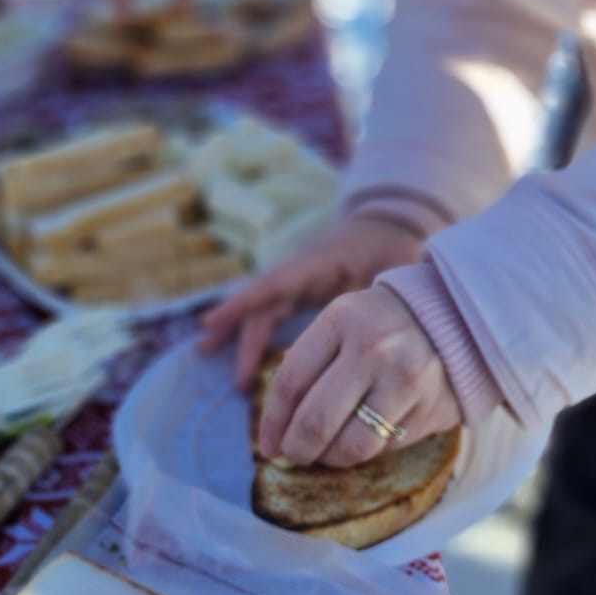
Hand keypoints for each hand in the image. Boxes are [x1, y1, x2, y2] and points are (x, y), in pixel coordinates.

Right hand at [198, 214, 423, 388]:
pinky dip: (252, 333)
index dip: (241, 303)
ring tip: (204, 350)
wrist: (385, 226)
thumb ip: (380, 287)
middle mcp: (298, 272)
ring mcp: (296, 282)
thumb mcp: (391, 264)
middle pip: (261, 304)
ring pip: (260, 310)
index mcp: (316, 263)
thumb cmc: (390, 246)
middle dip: (238, 333)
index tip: (209, 321)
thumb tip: (372, 312)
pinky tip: (237, 353)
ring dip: (235, 332)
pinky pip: (270, 313)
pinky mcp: (300, 292)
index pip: (272, 283)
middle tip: (224, 368)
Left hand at [257, 284, 460, 466]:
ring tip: (327, 452)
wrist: (458, 317)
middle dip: (297, 450)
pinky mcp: (431, 408)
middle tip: (293, 456)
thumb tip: (277, 429)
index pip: (290, 382)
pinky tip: (367, 435)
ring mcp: (406, 380)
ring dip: (331, 458)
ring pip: (351, 447)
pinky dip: (368, 450)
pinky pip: (385, 448)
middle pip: (316, 422)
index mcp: (342, 319)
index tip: (267, 444)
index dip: (272, 422)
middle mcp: (374, 349)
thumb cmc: (383, 324)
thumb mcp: (343, 322)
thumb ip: (309, 363)